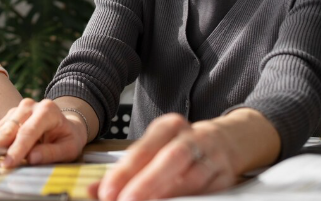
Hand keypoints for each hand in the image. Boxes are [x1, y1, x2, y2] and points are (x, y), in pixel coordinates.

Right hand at [0, 98, 86, 168]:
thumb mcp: (69, 147)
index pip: (28, 132)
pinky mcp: (7, 117)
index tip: (6, 165)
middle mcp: (29, 106)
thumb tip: (32, 158)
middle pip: (8, 129)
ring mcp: (16, 111)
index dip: (16, 149)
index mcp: (47, 110)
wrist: (66, 123)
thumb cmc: (68, 137)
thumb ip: (52, 152)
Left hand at [89, 114, 238, 200]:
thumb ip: (124, 171)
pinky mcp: (225, 178)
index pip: (143, 149)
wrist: (226, 142)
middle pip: (170, 159)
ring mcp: (213, 157)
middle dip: (146, 183)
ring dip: (168, 196)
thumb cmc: (179, 147)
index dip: (124, 172)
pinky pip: (207, 193)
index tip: (107, 192)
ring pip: (192, 178)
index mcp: (170, 126)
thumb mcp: (152, 149)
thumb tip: (94, 191)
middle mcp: (193, 138)